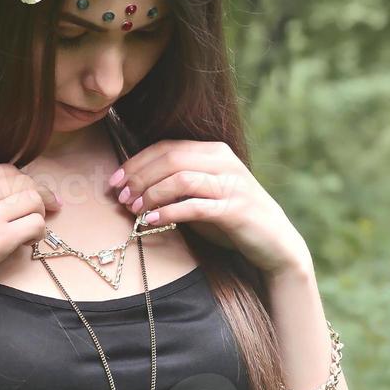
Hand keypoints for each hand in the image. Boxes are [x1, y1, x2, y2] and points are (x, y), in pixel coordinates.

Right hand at [0, 161, 61, 314]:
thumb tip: (2, 196)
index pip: (7, 171)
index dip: (23, 184)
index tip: (30, 196)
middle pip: (25, 182)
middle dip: (37, 197)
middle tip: (41, 213)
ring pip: (35, 199)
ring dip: (39, 215)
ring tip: (28, 231)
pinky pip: (37, 224)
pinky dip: (38, 234)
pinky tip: (26, 243)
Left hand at [109, 140, 310, 276]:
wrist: (275, 243)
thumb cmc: (232, 219)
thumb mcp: (204, 195)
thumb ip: (177, 186)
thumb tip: (133, 188)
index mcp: (214, 152)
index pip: (166, 147)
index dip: (136, 162)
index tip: (115, 181)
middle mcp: (224, 162)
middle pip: (171, 158)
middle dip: (140, 177)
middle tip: (122, 197)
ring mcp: (232, 184)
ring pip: (181, 178)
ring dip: (152, 194)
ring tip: (135, 210)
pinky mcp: (235, 209)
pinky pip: (195, 206)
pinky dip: (170, 213)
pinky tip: (153, 222)